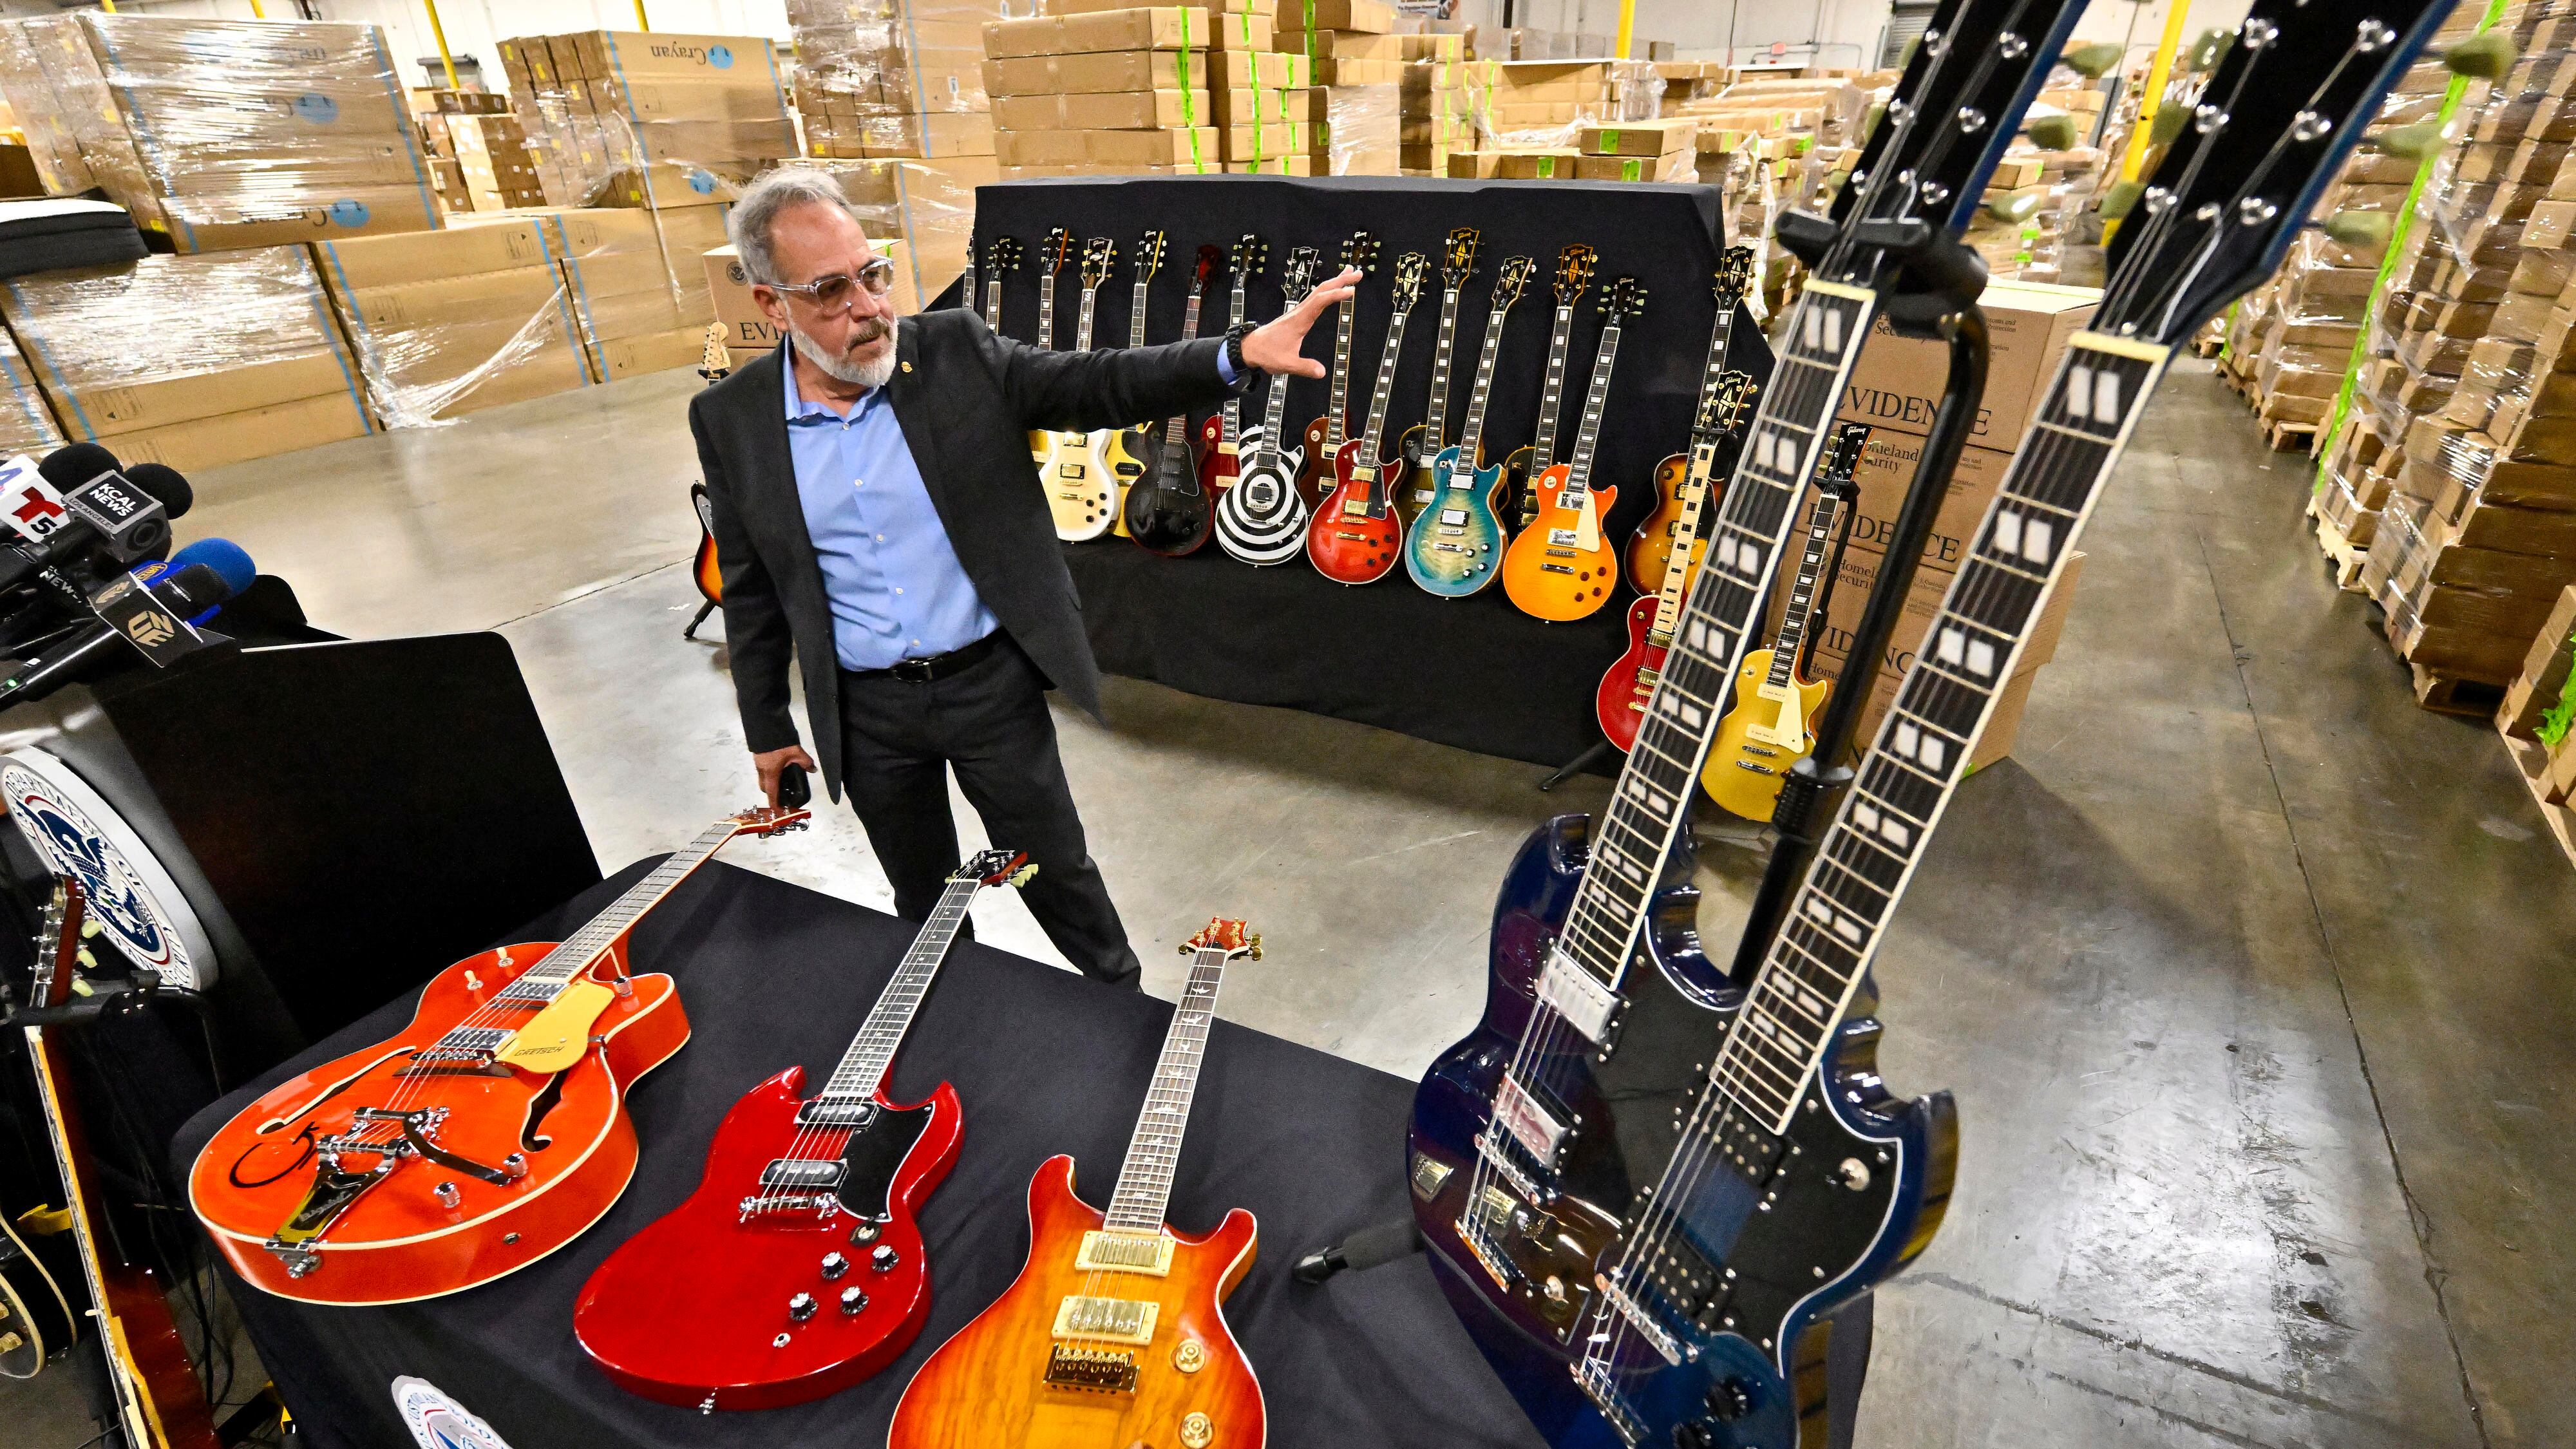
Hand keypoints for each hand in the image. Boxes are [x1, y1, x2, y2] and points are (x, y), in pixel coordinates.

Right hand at [753, 744, 817, 805]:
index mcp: (771, 773)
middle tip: (782, 794)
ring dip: (770, 783)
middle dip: (772, 794)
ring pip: (762, 779)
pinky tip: (778, 767)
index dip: (775, 804)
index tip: (778, 811)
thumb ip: (806, 762)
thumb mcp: (796, 752)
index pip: (772, 793)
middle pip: (765, 787)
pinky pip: (762, 770)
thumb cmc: (779, 741)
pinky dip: (769, 774)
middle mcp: (762, 770)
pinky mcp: (758, 757)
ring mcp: (758, 763)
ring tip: (782, 780)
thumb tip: (812, 769)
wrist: (765, 725)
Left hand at [1242, 266, 1360, 378]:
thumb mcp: (1286, 364)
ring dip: (1334, 282)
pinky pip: (1315, 298)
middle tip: (1357, 273)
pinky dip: (1326, 291)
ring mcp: (1298, 312)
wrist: (1250, 348)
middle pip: (1321, 290)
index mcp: (1299, 320)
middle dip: (1340, 280)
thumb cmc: (1267, 354)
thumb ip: (1304, 367)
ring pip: (1318, 292)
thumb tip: (1322, 372)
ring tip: (1349, 273)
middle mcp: (1299, 312)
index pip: (1319, 302)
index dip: (1335, 295)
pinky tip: (1331, 290)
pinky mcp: (1297, 315)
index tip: (1351, 290)